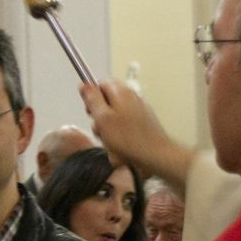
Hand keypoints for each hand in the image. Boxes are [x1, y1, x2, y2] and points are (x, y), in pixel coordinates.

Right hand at [78, 79, 192, 189]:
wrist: (156, 156)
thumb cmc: (130, 139)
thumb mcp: (102, 118)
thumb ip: (92, 99)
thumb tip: (84, 84)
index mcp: (122, 92)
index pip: (101, 84)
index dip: (92, 97)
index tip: (90, 110)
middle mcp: (132, 99)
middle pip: (107, 104)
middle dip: (100, 119)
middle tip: (101, 130)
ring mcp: (139, 113)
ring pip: (115, 120)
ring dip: (109, 134)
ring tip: (112, 144)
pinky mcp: (143, 127)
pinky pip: (124, 132)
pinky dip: (120, 141)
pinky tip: (121, 150)